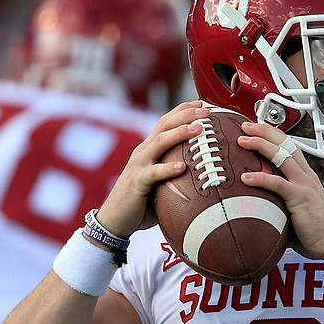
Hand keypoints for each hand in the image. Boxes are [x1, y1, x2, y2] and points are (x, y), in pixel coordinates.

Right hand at [95, 101, 211, 237]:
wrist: (116, 220)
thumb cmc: (143, 202)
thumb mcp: (162, 183)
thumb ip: (178, 175)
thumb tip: (207, 176)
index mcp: (149, 149)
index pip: (166, 123)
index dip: (183, 111)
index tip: (202, 103)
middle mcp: (143, 152)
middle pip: (164, 125)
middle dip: (186, 115)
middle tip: (206, 110)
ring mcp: (138, 165)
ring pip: (160, 143)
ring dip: (180, 133)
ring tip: (198, 129)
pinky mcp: (136, 182)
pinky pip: (153, 173)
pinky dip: (167, 169)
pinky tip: (182, 167)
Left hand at [236, 120, 323, 260]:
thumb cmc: (316, 230)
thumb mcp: (297, 210)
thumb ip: (280, 203)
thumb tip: (258, 207)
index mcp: (306, 176)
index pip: (290, 147)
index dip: (274, 135)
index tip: (257, 130)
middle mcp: (306, 175)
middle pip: (285, 144)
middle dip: (264, 131)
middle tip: (246, 125)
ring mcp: (304, 184)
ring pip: (281, 156)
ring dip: (260, 145)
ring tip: (243, 140)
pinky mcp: (300, 197)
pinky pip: (278, 183)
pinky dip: (260, 178)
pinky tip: (246, 177)